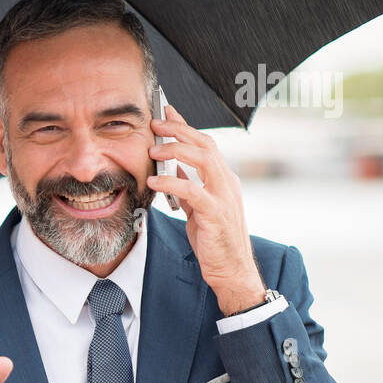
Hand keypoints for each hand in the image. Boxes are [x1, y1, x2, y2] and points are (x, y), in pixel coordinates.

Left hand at [147, 102, 265, 313]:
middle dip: (179, 130)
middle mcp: (227, 183)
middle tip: (154, 123)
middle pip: (206, 144)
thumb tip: (171, 168)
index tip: (166, 112)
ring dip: (175, 151)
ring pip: (204, 160)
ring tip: (152, 151)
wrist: (231, 270)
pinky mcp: (216, 215)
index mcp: (223, 179)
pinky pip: (193, 191)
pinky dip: (172, 183)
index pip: (205, 144)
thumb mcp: (198, 208)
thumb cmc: (214, 240)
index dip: (186, 126)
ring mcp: (224, 197)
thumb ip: (188, 187)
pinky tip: (153, 182)